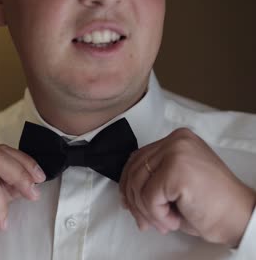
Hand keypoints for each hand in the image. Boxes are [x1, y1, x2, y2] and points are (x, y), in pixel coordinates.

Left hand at [120, 128, 255, 246]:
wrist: (238, 218)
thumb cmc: (209, 205)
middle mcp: (176, 140)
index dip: (127, 184)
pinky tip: (173, 221)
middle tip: (144, 222)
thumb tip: (124, 193)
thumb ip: (152, 177)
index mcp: (177, 140)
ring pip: (138, 184)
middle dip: (134, 201)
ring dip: (146, 211)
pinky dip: (157, 215)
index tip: (129, 204)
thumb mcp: (175, 183)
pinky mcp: (177, 169)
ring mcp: (177, 152)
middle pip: (134, 170)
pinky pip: (148, 197)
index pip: (137, 158)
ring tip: (164, 222)